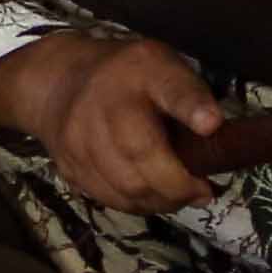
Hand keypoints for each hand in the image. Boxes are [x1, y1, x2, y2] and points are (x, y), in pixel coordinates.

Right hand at [0, 31, 225, 215]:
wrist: (57, 82)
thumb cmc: (128, 77)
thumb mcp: (166, 68)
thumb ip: (193, 97)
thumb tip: (214, 135)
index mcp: (140, 73)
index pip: (169, 87)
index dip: (191, 106)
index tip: (211, 124)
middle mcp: (103, 103)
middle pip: (142, 153)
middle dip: (178, 184)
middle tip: (200, 191)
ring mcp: (78, 137)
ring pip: (126, 186)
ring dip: (160, 200)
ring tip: (177, 194)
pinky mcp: (67, 164)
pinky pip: (108, 198)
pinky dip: (136, 204)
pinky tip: (149, 194)